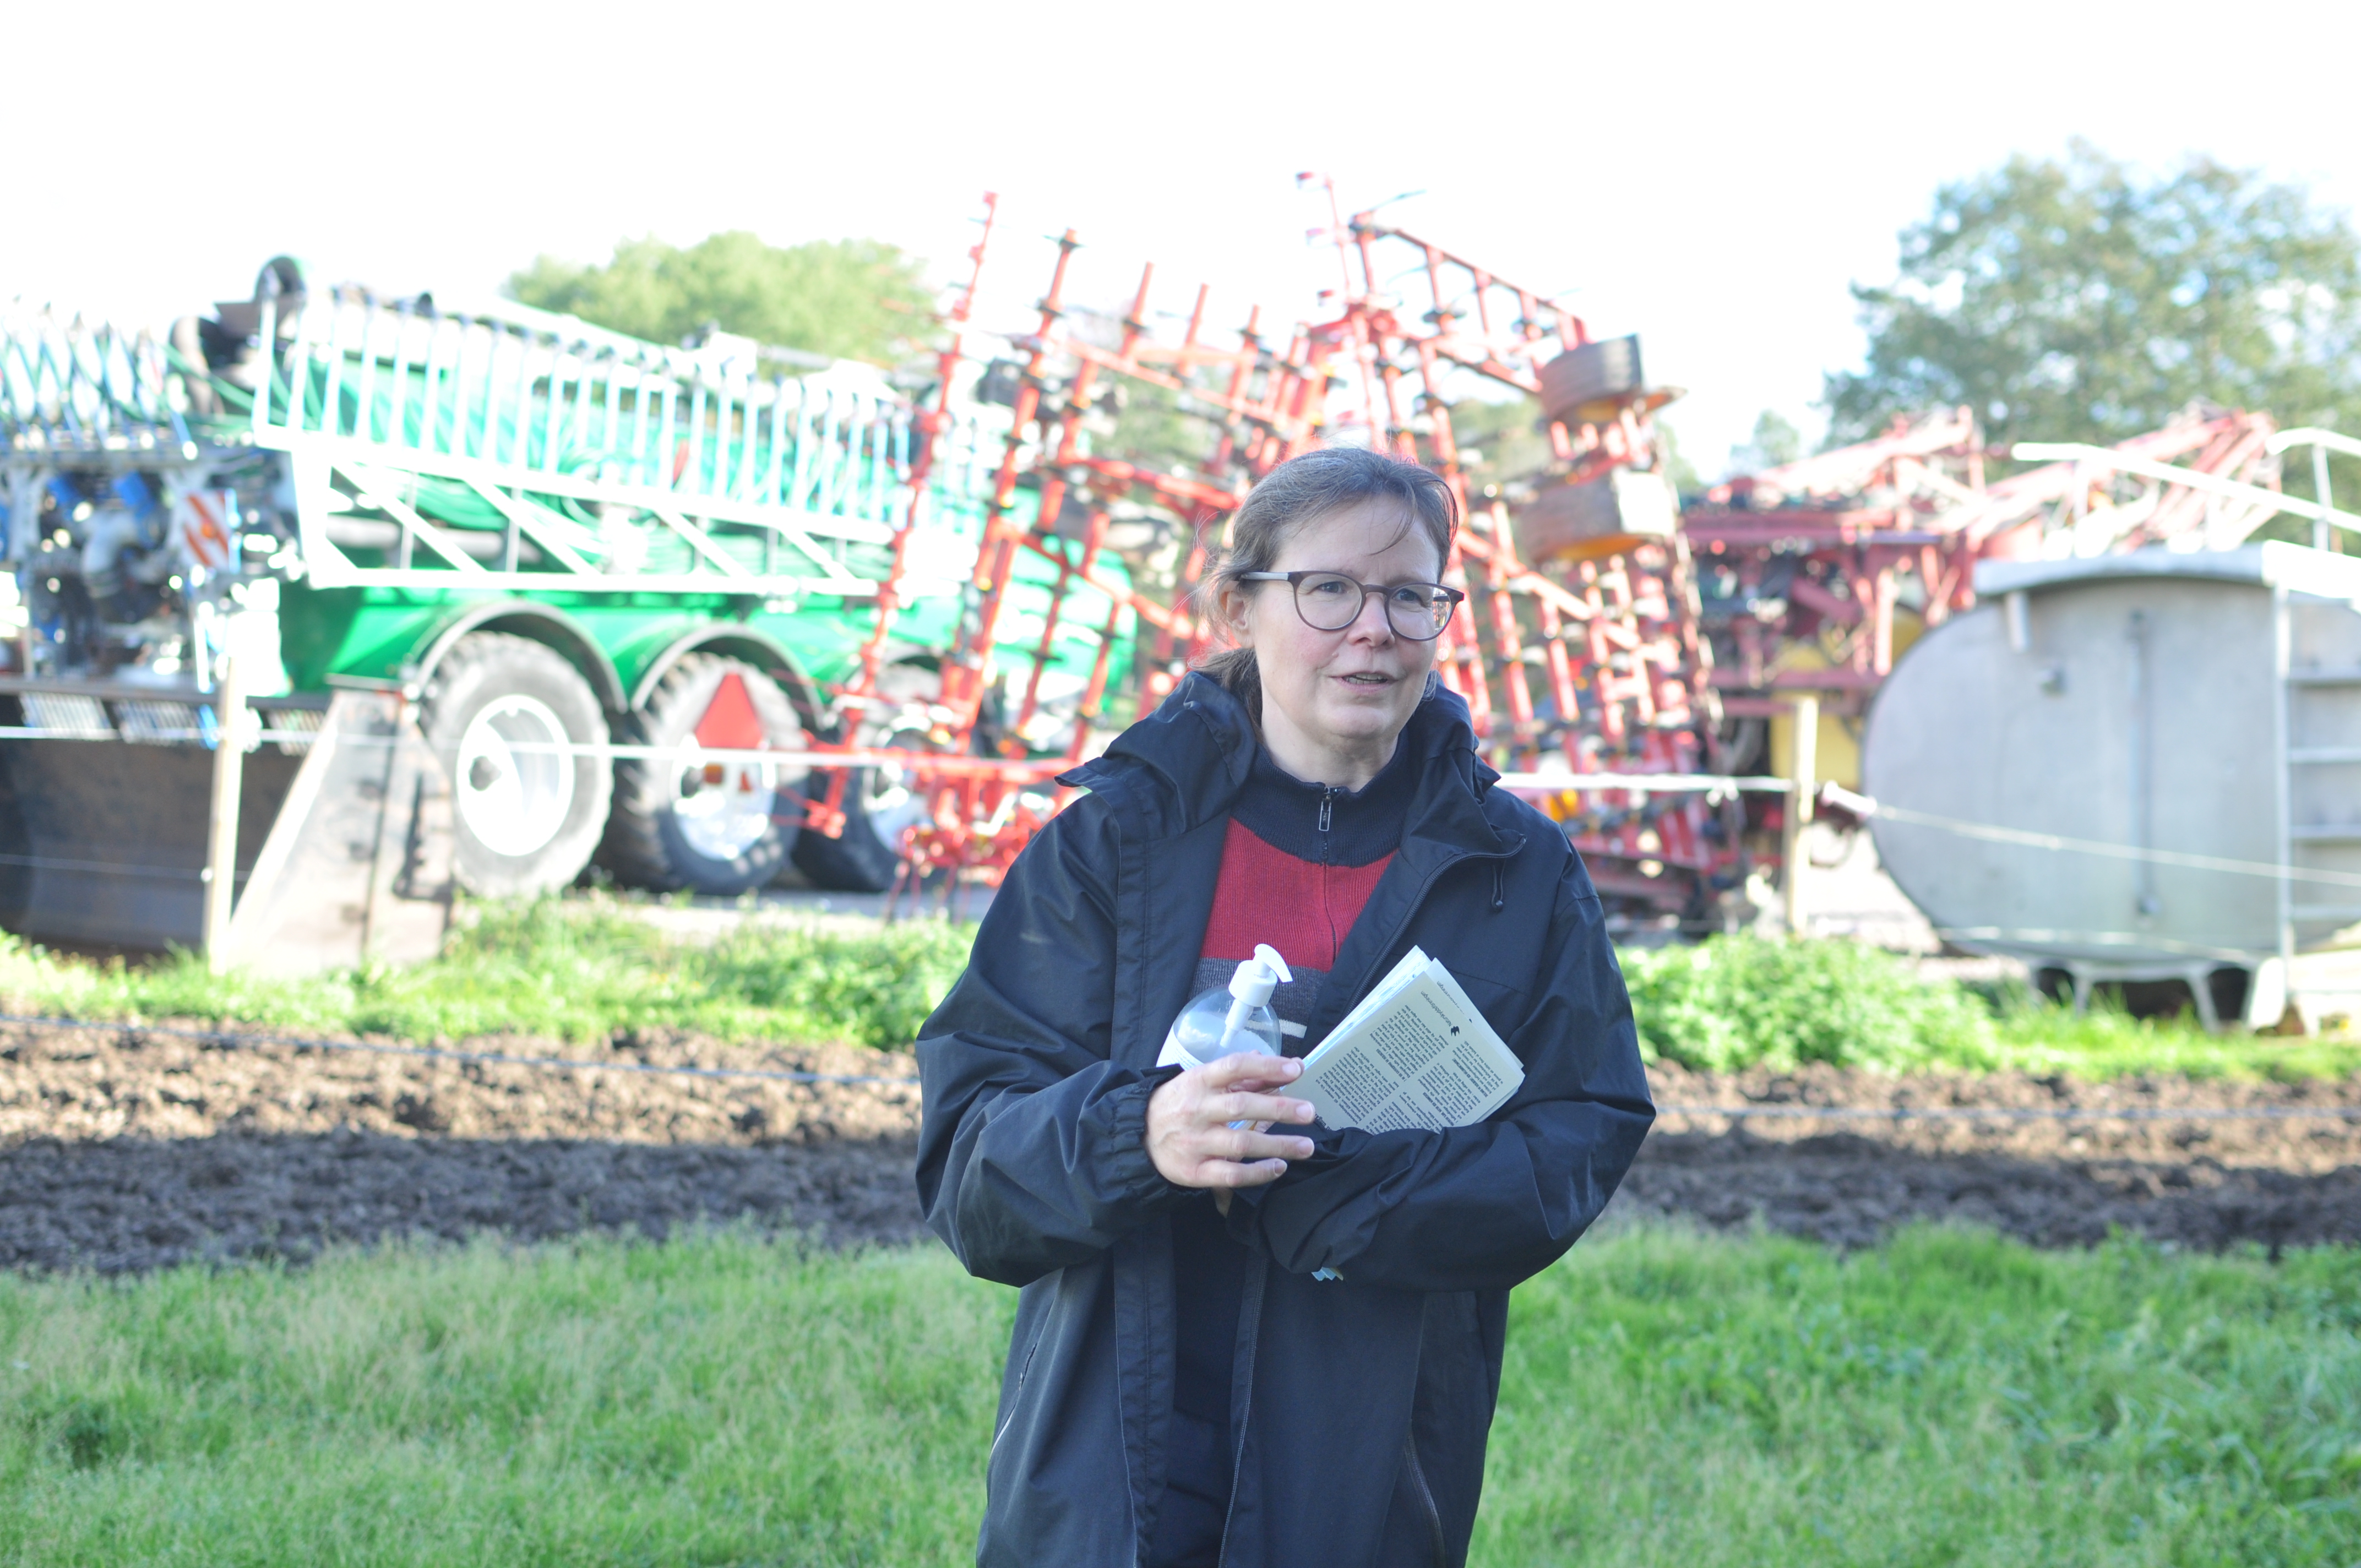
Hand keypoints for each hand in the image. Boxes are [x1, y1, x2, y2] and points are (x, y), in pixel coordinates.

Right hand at [1146, 1052, 1315, 1192]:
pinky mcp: (1194, 1171)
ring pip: (1241, 1143)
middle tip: (1309, 1112)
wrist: (1138, 1136)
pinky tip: (1279, 1167)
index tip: (1296, 1069)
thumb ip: (1241, 1075)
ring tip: (1306, 1146)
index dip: (1267, 1067)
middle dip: (1279, 1109)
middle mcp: (1195, 1110)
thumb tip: (1283, 1065)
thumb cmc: (1179, 1103)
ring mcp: (1194, 1142)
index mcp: (1197, 1081)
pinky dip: (1258, 1172)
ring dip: (1277, 1144)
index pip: (1234, 1067)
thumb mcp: (1201, 1082)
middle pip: (1241, 1106)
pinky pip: (1231, 1174)